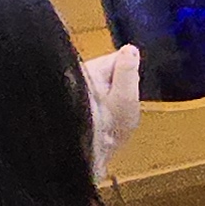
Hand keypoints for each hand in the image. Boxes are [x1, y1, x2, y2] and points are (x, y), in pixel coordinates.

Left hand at [79, 46, 142, 177]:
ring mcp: (74, 87)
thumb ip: (128, 72)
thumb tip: (130, 49)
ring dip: (109, 99)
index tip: (129, 93)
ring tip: (109, 117)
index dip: (130, 75)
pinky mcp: (74, 99)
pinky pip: (95, 96)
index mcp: (90, 69)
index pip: (120, 57)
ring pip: (103, 85)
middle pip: (110, 70)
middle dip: (119, 87)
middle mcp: (78, 74)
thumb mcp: (125, 100)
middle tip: (119, 108)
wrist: (87, 156)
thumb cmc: (106, 132)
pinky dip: (100, 107)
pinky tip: (101, 120)